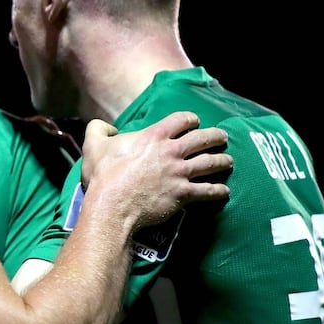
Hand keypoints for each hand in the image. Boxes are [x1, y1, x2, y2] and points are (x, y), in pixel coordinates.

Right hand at [81, 111, 230, 229]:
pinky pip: (208, 191)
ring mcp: (180, 173)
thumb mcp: (94, 145)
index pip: (181, 119)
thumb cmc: (104, 175)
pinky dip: (219, 191)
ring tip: (229, 161)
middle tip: (222, 137)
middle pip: (203, 138)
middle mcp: (172, 151)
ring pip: (211, 163)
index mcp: (154, 135)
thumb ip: (98, 129)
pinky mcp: (183, 195)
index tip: (194, 122)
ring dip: (223, 161)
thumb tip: (106, 127)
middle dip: (216, 137)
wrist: (113, 205)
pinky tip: (225, 191)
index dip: (190, 119)